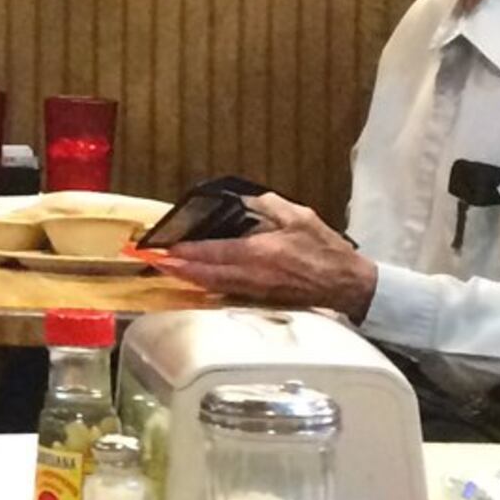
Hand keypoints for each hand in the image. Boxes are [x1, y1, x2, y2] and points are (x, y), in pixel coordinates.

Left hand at [158, 191, 375, 317]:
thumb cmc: (325, 249)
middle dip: (177, 269)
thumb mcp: (299, 216)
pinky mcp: (260, 300)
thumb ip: (268, 205)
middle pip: (206, 276)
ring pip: (213, 287)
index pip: (214, 253)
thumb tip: (244, 199)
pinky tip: (196, 281)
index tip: (165, 249)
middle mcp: (253, 276)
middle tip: (153, 262)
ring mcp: (255, 291)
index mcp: (261, 253)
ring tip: (167, 270)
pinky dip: (207, 287)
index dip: (187, 253)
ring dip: (188, 279)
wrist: (346, 284)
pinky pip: (226, 293)